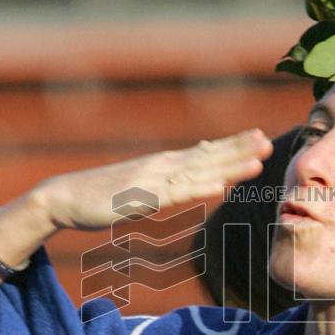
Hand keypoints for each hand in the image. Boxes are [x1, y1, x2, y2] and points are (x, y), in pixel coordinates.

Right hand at [32, 129, 273, 231]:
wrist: (65, 198)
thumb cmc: (103, 194)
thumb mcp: (140, 185)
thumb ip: (163, 179)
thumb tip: (185, 171)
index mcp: (164, 164)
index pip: (205, 150)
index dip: (232, 144)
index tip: (259, 135)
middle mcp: (162, 166)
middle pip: (208, 155)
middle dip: (240, 149)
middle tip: (269, 140)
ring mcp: (153, 180)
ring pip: (199, 171)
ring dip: (230, 165)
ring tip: (258, 160)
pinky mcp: (141, 197)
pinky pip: (177, 194)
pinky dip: (200, 188)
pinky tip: (221, 185)